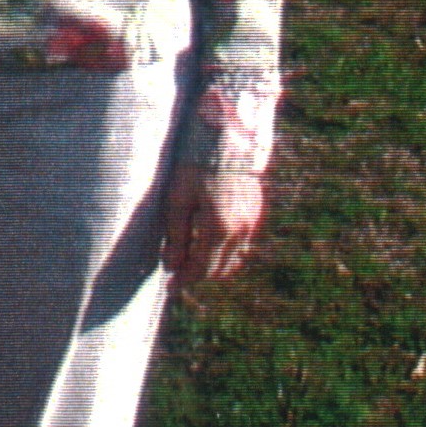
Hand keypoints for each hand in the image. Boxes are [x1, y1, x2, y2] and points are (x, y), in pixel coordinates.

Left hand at [162, 162, 264, 287]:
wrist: (228, 139)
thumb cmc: (196, 165)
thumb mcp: (178, 198)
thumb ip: (176, 234)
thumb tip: (171, 264)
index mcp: (219, 228)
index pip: (202, 268)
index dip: (184, 280)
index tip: (170, 287)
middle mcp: (240, 231)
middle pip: (219, 269)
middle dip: (198, 275)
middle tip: (177, 273)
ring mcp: (251, 223)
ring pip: (234, 260)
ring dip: (214, 266)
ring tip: (192, 260)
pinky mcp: (256, 213)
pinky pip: (242, 245)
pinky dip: (226, 252)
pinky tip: (210, 243)